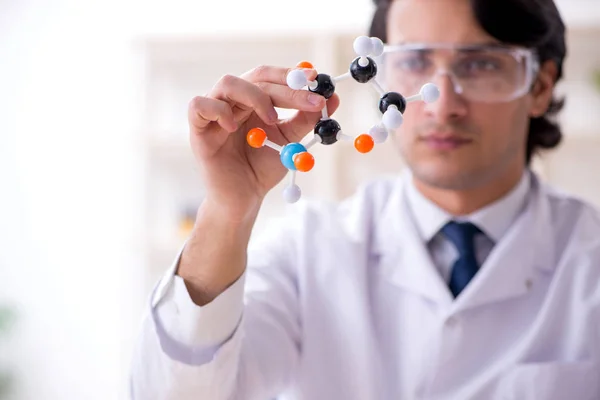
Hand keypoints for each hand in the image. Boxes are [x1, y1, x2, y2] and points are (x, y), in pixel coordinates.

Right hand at [188, 65, 339, 221]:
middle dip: (286, 87)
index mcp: (253, 100)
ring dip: (255, 96)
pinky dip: (218, 111)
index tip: (316, 80)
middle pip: (255, 77)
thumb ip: (306, 119)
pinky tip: (233, 128)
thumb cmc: (263, 167)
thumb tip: (332, 99)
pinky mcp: (198, 129)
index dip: (291, 74)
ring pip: (227, 83)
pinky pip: (199, 105)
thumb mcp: (290, 141)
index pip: (270, 76)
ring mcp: (214, 113)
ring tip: (273, 119)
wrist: (244, 198)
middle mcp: (233, 101)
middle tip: (311, 100)